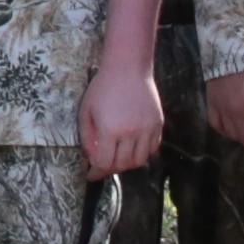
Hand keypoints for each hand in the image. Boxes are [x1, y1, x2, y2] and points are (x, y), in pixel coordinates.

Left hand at [78, 51, 164, 180]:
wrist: (127, 68)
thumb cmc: (103, 88)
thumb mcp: (86, 112)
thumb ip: (87, 138)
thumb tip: (91, 159)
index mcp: (110, 130)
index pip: (104, 163)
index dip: (96, 173)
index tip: (91, 175)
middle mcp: (131, 133)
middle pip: (123, 165)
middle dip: (111, 169)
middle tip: (103, 165)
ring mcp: (147, 129)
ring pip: (140, 160)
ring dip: (128, 164)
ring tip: (119, 157)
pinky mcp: (157, 123)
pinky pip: (153, 148)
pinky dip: (143, 153)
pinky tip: (133, 148)